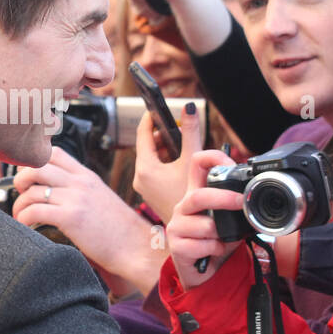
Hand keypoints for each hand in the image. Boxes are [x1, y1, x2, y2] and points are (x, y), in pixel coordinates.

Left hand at [12, 146, 163, 292]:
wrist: (138, 248)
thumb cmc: (121, 231)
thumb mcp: (102, 200)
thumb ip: (81, 192)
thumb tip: (56, 196)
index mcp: (87, 177)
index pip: (55, 153)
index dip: (35, 160)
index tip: (28, 176)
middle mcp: (80, 183)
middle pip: (38, 165)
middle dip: (21, 178)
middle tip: (20, 193)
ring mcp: (76, 198)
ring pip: (32, 189)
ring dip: (20, 203)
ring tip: (21, 216)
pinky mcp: (71, 217)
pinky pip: (35, 210)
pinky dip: (24, 218)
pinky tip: (27, 226)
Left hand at [132, 105, 204, 224]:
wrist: (192, 227)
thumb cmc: (192, 196)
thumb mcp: (193, 159)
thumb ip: (191, 131)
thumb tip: (190, 108)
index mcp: (145, 168)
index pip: (142, 133)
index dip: (150, 117)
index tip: (156, 106)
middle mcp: (140, 177)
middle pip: (148, 146)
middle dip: (164, 135)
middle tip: (179, 127)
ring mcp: (144, 187)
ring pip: (152, 158)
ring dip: (166, 149)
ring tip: (183, 145)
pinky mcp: (151, 193)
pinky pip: (155, 170)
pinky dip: (166, 162)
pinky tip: (181, 162)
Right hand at [165, 149, 245, 288]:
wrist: (203, 273)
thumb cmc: (216, 243)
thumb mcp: (228, 221)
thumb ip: (236, 209)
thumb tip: (255, 201)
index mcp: (196, 194)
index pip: (197, 165)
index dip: (212, 157)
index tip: (231, 164)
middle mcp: (184, 207)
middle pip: (198, 195)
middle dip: (223, 199)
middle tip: (240, 202)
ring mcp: (177, 226)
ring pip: (204, 225)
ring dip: (221, 235)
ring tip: (222, 240)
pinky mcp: (177, 246)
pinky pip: (202, 245)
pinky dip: (216, 249)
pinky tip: (215, 251)